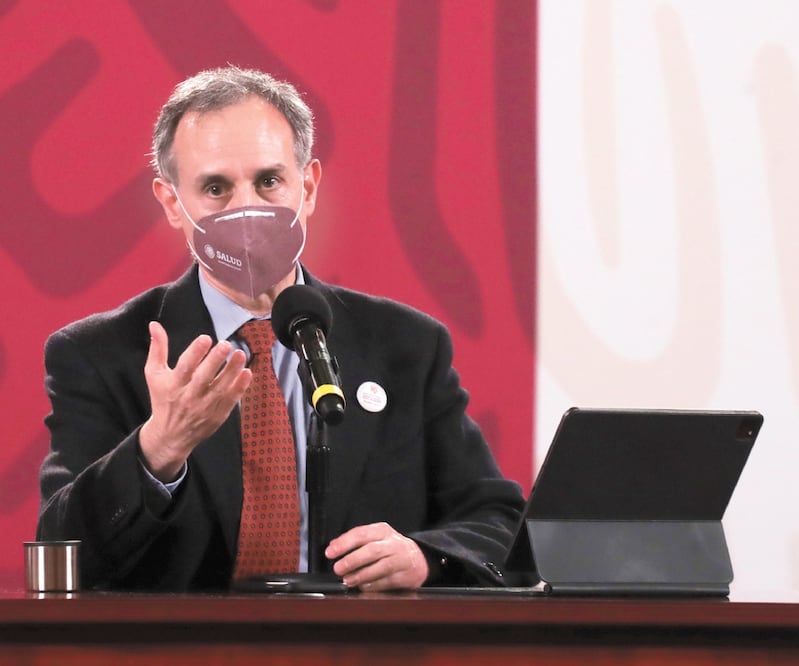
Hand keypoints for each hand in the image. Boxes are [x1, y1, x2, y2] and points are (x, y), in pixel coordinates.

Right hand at [139, 321, 251, 481]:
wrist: (171, 435)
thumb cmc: (163, 399)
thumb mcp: (154, 374)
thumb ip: (157, 349)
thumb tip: (155, 324)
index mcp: (173, 385)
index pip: (184, 367)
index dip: (195, 352)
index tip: (205, 338)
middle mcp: (189, 397)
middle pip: (203, 377)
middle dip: (215, 360)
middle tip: (226, 344)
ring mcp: (204, 407)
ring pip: (221, 388)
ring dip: (232, 371)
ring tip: (241, 354)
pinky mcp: (217, 415)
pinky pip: (231, 400)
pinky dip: (240, 387)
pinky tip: (247, 372)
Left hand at [325, 522, 428, 591]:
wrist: (418, 558)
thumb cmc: (389, 548)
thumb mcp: (373, 538)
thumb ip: (354, 540)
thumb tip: (333, 545)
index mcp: (382, 531)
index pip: (361, 533)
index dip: (344, 543)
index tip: (330, 552)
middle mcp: (393, 543)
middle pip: (372, 550)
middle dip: (352, 560)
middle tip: (338, 568)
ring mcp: (401, 559)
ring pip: (381, 567)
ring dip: (361, 575)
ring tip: (348, 580)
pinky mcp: (406, 575)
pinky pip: (387, 581)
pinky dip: (373, 585)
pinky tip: (363, 586)